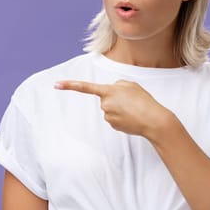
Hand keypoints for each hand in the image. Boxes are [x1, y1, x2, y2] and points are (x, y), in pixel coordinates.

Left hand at [54, 79, 171, 138]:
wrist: (153, 120)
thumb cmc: (144, 101)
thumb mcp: (132, 85)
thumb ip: (118, 84)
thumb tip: (110, 92)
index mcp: (109, 91)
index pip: (86, 87)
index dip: (70, 85)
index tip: (56, 84)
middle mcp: (105, 104)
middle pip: (106, 98)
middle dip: (117, 98)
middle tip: (133, 100)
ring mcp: (108, 116)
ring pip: (111, 109)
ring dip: (121, 108)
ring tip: (135, 109)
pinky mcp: (113, 125)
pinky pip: (115, 118)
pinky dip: (123, 117)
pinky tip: (133, 117)